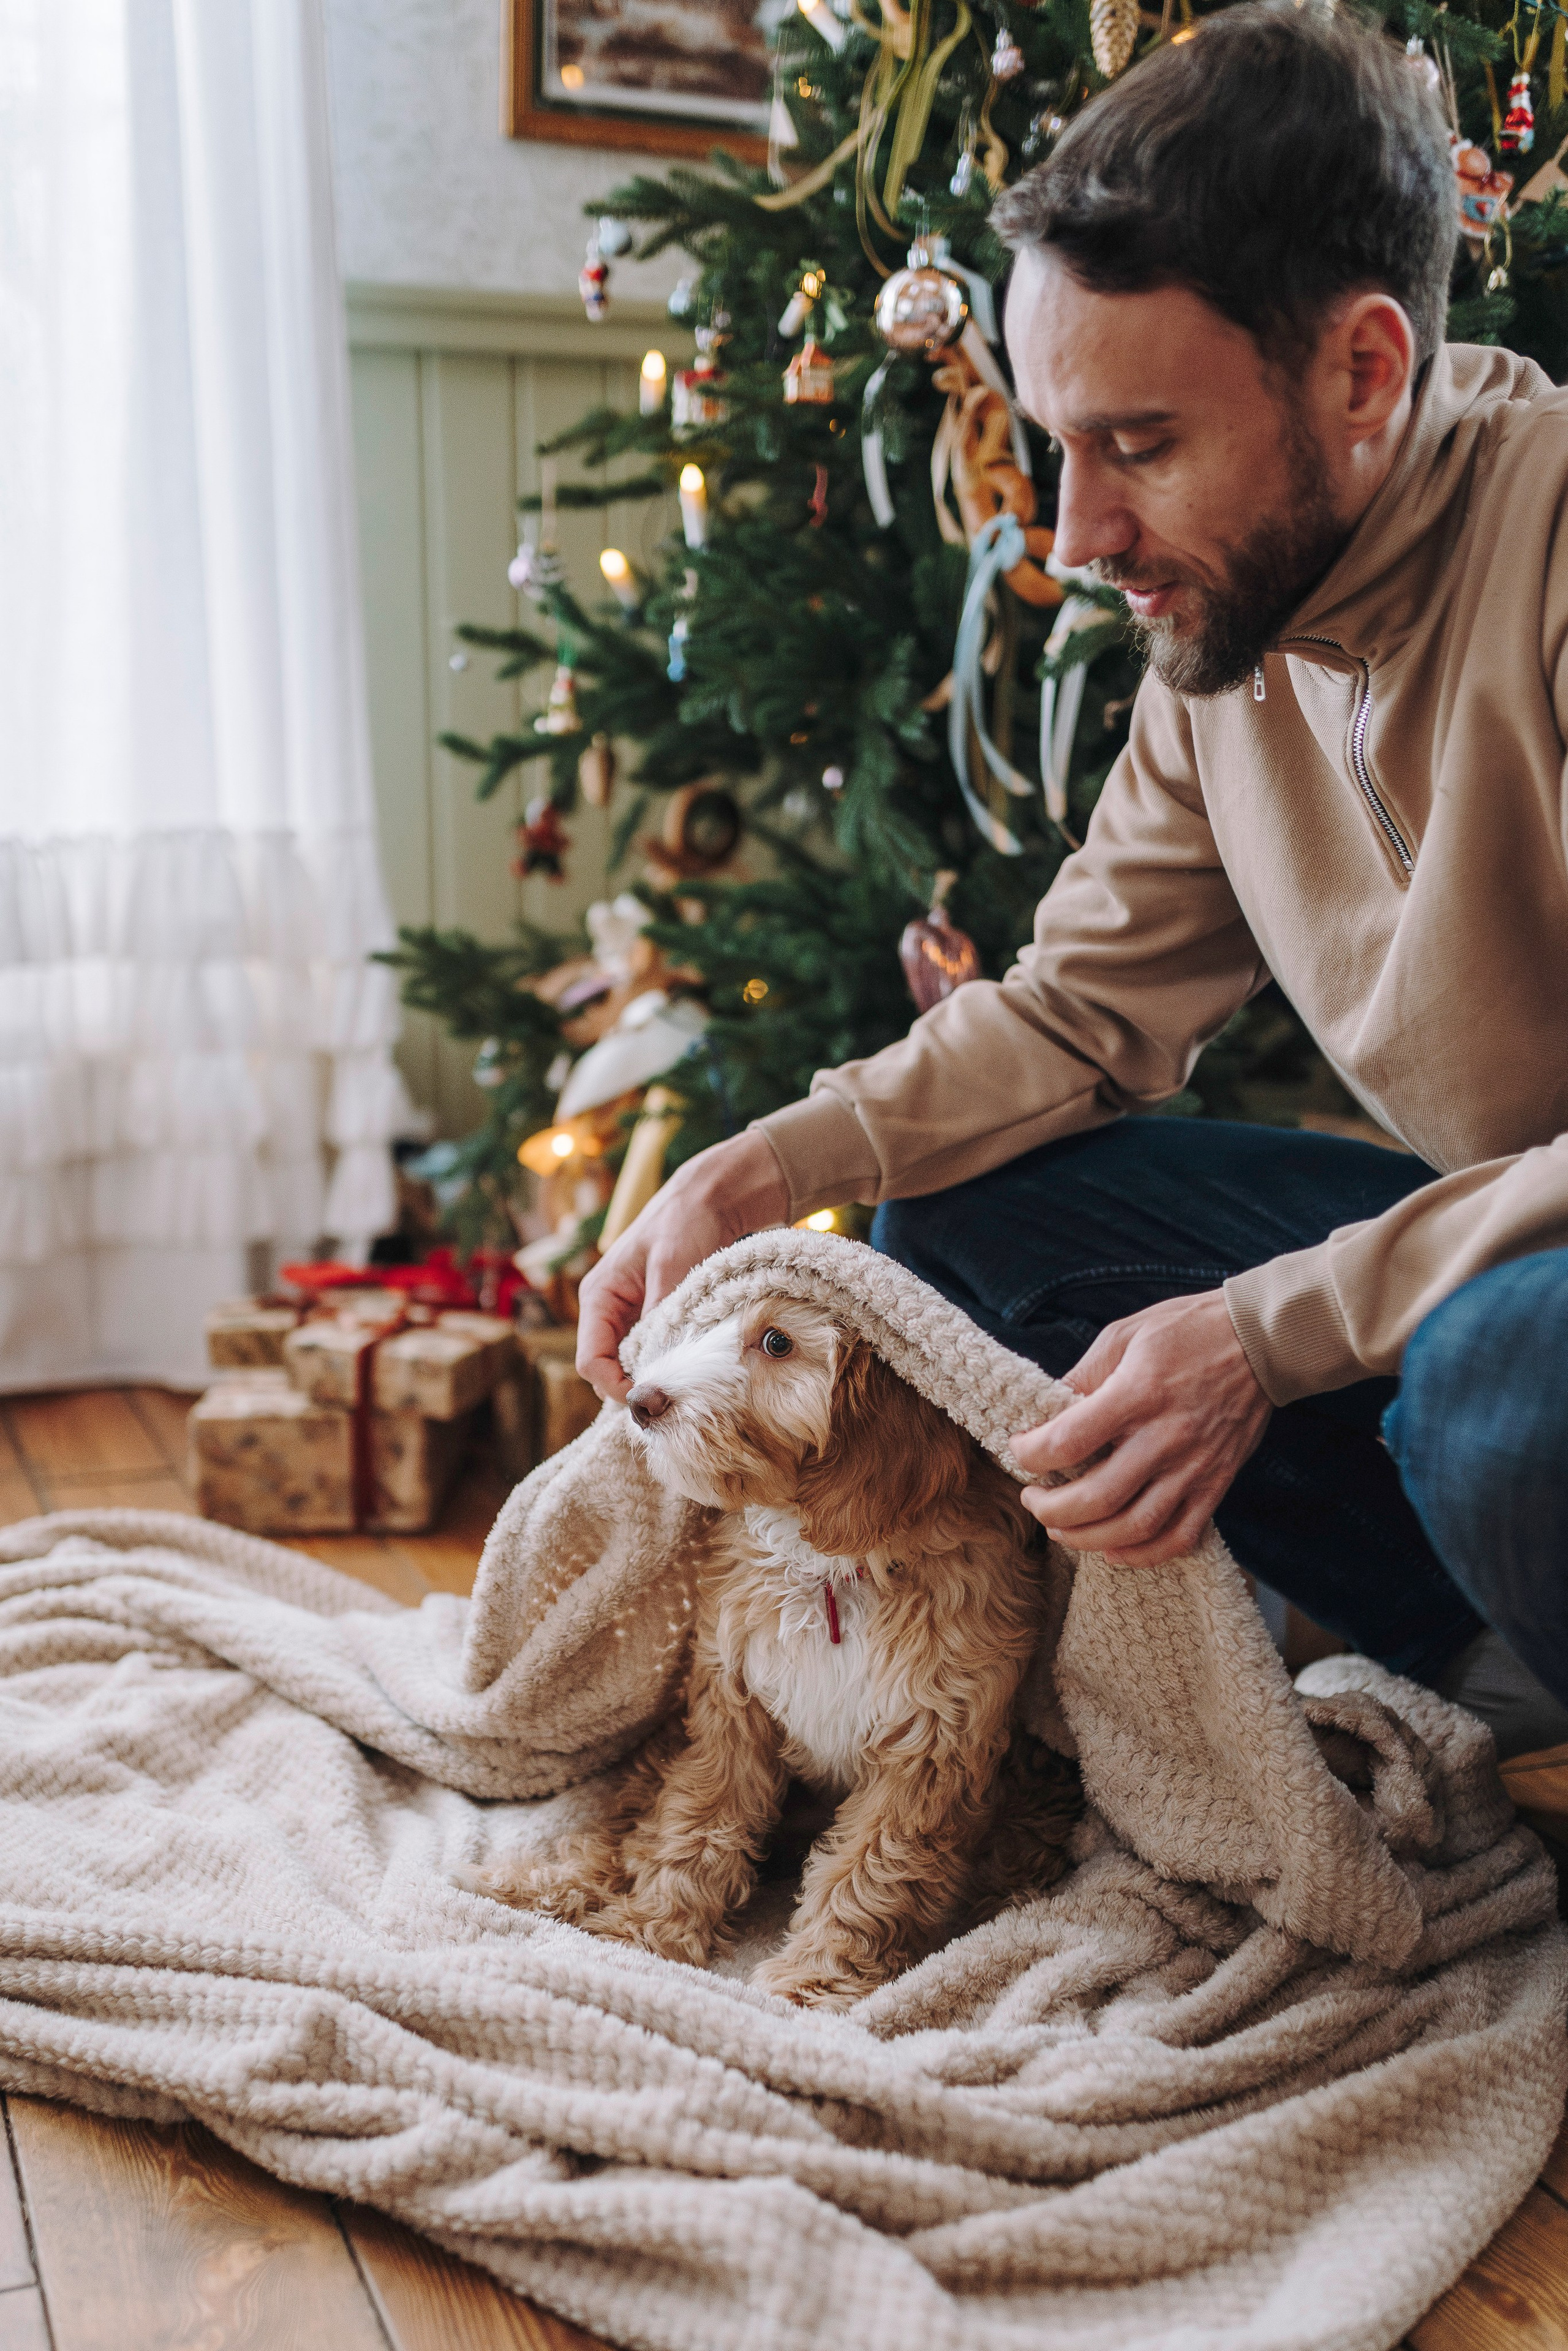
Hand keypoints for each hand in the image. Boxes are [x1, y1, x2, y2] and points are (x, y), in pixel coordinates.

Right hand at [575, 1129, 790, 1401]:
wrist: (715, 1194)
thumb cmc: (687, 1218)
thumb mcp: (672, 1265)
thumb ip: (660, 1313)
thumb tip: (656, 1365)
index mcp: (599, 1294)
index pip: (590, 1360)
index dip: (615, 1386)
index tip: (653, 1394)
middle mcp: (610, 1309)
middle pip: (608, 1370)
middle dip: (636, 1385)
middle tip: (675, 1395)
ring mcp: (634, 1315)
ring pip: (633, 1365)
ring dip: (656, 1375)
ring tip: (688, 1380)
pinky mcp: (658, 1317)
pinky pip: (656, 1352)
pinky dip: (671, 1361)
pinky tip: (695, 1362)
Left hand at [1011, 1290, 1271, 1566]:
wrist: (1262, 1340)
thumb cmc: (1187, 1330)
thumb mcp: (1124, 1335)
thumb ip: (1084, 1375)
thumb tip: (1047, 1411)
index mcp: (1137, 1394)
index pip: (1068, 1441)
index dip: (1031, 1454)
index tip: (1019, 1450)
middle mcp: (1165, 1437)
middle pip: (1096, 1497)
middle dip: (1051, 1509)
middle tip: (1032, 1499)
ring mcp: (1194, 1466)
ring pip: (1134, 1527)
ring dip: (1087, 1539)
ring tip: (1061, 1529)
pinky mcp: (1216, 1484)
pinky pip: (1178, 1537)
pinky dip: (1142, 1554)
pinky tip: (1113, 1549)